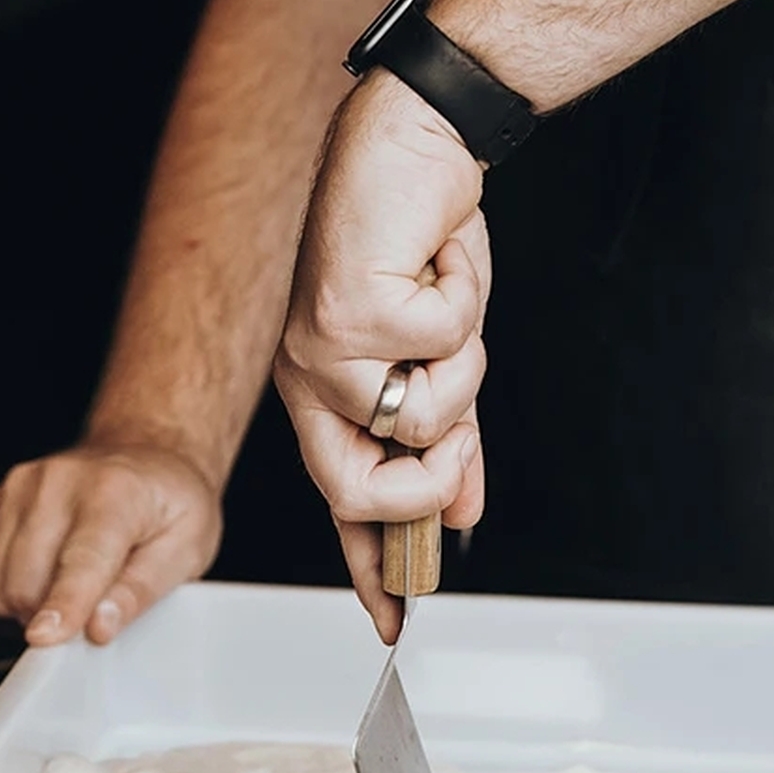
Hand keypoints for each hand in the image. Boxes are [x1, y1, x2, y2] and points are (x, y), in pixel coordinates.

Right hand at [0, 443, 222, 645]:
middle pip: (29, 581)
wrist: (145, 452)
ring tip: (73, 587)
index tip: (46, 637)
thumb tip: (100, 627)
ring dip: (33, 605)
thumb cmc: (170, 501)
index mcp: (114, 491)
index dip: (63, 604)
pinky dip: (17, 586)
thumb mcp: (187, 549)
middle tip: (92, 610)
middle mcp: (59, 482)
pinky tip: (50, 570)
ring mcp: (22, 487)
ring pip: (3, 583)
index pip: (81, 560)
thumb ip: (141, 590)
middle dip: (55, 617)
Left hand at [274, 71, 491, 641]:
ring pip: (416, 422)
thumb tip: (461, 515)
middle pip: (356, 492)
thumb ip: (450, 443)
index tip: (394, 622)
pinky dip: (463, 304)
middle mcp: (310, 386)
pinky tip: (438, 264)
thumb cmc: (421, 251)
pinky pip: (439, 351)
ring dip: (463, 372)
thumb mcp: (444, 362)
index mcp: (328, 403)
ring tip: (446, 311)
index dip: (369, 567)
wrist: (415, 150)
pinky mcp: (345, 311)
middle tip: (458, 447)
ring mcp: (319, 352)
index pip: (344, 507)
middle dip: (428, 483)